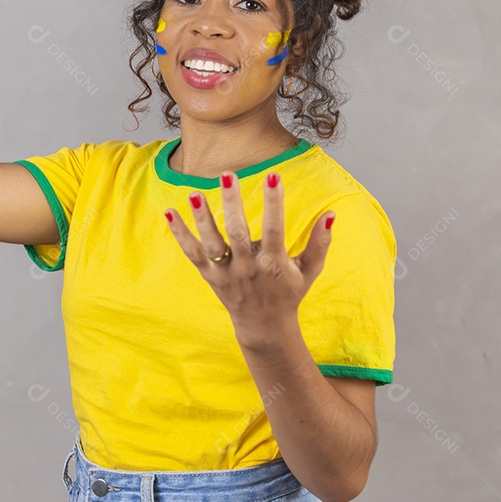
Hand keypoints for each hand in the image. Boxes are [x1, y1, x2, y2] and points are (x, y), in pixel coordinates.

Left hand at [163, 171, 335, 345]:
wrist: (264, 327)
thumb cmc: (288, 293)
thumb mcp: (309, 271)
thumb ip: (320, 243)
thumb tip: (331, 214)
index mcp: (274, 264)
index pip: (275, 229)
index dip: (275, 203)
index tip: (274, 175)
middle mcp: (248, 268)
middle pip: (237, 233)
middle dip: (232, 203)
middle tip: (227, 174)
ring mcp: (226, 273)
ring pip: (211, 244)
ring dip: (202, 219)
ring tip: (195, 193)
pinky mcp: (210, 276)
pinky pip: (192, 253)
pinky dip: (180, 234)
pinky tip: (169, 211)